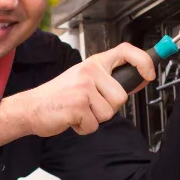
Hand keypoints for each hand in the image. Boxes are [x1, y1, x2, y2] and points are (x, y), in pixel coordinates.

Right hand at [0, 43, 155, 147]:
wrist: (30, 108)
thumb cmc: (57, 97)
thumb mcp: (84, 80)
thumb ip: (111, 80)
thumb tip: (142, 77)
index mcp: (93, 64)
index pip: (126, 51)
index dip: (144, 61)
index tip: (150, 73)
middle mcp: (89, 72)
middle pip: (121, 97)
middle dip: (107, 108)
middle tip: (89, 106)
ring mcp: (83, 88)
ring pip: (109, 113)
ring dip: (94, 119)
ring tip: (78, 112)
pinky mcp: (77, 105)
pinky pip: (94, 125)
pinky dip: (83, 128)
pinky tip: (71, 119)